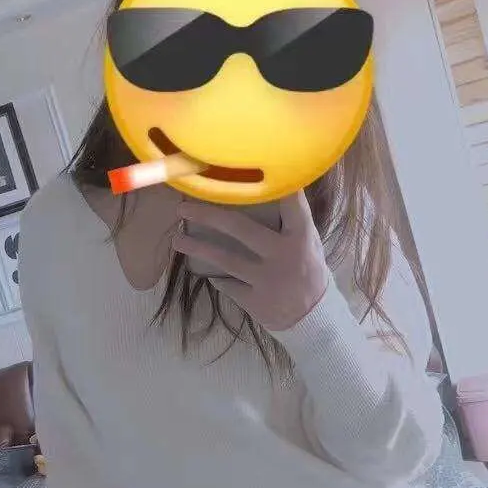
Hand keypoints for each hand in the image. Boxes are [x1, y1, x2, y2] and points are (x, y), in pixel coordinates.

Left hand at [173, 191, 328, 331]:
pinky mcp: (253, 300)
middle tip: (183, 209)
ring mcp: (265, 279)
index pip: (290, 204)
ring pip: (223, 259)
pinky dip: (214, 276)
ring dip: (196, 248)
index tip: (251, 169)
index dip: (275, 186)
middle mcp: (282, 255)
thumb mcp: (309, 244)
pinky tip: (201, 269)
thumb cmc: (308, 273)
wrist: (311, 318)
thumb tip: (272, 190)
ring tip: (176, 240)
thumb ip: (293, 222)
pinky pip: (226, 283)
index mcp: (300, 238)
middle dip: (207, 216)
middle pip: (239, 229)